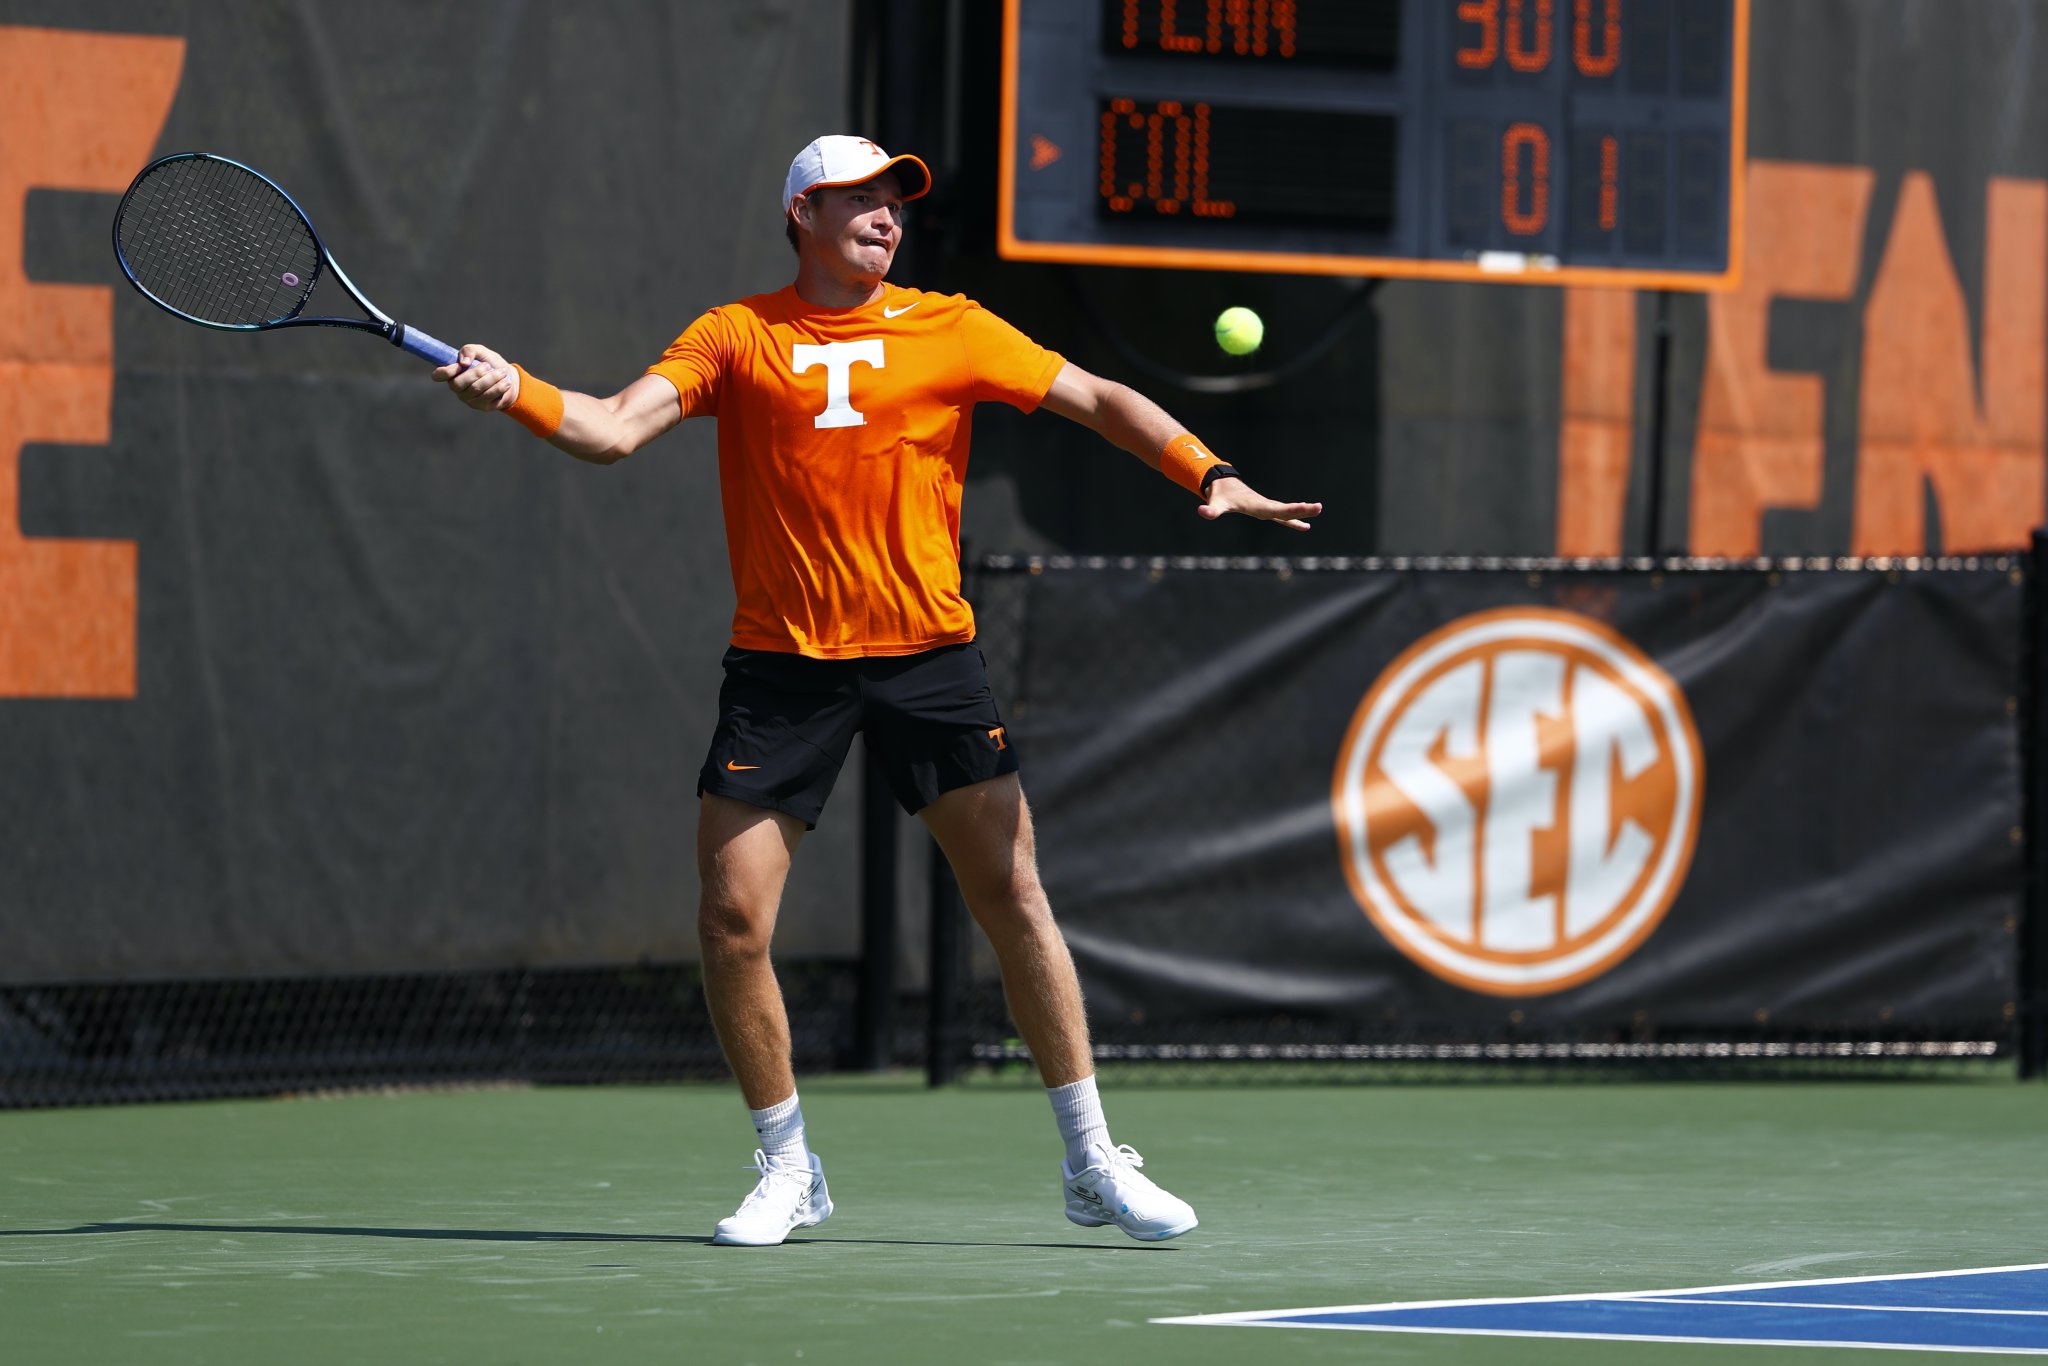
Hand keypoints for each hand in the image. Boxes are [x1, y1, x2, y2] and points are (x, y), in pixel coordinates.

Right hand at [433, 344, 518, 411]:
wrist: (509, 377)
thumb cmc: (490, 363)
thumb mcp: (481, 352)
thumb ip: (470, 350)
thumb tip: (463, 362)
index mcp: (453, 373)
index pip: (438, 375)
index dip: (445, 371)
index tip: (460, 365)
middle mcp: (457, 388)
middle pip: (458, 384)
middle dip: (475, 373)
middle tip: (488, 366)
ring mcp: (469, 399)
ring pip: (475, 389)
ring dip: (491, 378)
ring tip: (502, 372)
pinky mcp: (481, 406)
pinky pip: (487, 397)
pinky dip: (498, 387)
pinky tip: (505, 383)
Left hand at [1198, 476, 1321, 531]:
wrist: (1221, 484)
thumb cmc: (1219, 495)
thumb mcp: (1215, 504)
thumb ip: (1210, 510)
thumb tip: (1202, 512)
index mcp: (1257, 505)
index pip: (1277, 510)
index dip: (1292, 511)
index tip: (1306, 507)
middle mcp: (1265, 505)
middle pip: (1286, 509)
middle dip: (1302, 510)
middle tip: (1319, 507)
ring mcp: (1266, 507)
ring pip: (1287, 511)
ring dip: (1301, 513)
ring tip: (1318, 511)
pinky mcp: (1265, 509)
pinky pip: (1282, 516)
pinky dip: (1293, 521)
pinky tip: (1304, 527)